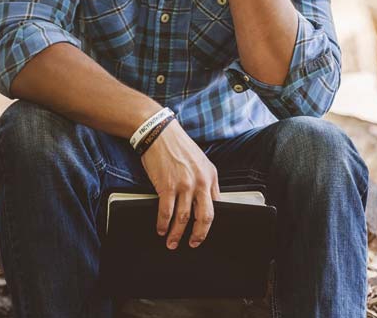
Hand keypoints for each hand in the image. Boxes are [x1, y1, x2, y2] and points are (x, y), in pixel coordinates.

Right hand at [141, 120, 220, 248]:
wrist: (159, 133)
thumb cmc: (179, 147)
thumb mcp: (201, 162)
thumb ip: (205, 181)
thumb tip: (206, 200)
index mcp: (211, 176)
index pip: (217, 205)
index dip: (211, 222)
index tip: (205, 231)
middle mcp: (200, 182)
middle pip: (204, 216)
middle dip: (199, 234)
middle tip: (193, 244)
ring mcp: (184, 185)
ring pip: (183, 218)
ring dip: (177, 234)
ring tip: (172, 242)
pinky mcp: (167, 186)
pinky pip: (166, 212)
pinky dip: (163, 224)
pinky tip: (160, 229)